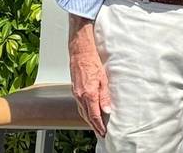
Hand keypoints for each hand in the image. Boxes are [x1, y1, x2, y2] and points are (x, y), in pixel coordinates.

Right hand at [68, 16, 112, 136]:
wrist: (80, 49)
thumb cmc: (92, 60)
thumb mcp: (103, 78)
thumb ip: (105, 96)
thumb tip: (107, 110)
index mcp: (88, 94)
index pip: (94, 115)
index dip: (99, 126)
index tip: (104, 133)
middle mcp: (80, 95)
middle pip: (87, 116)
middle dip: (94, 126)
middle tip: (101, 133)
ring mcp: (76, 92)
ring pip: (82, 111)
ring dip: (89, 119)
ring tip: (96, 126)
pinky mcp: (75, 88)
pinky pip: (80, 104)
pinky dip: (85, 111)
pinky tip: (89, 111)